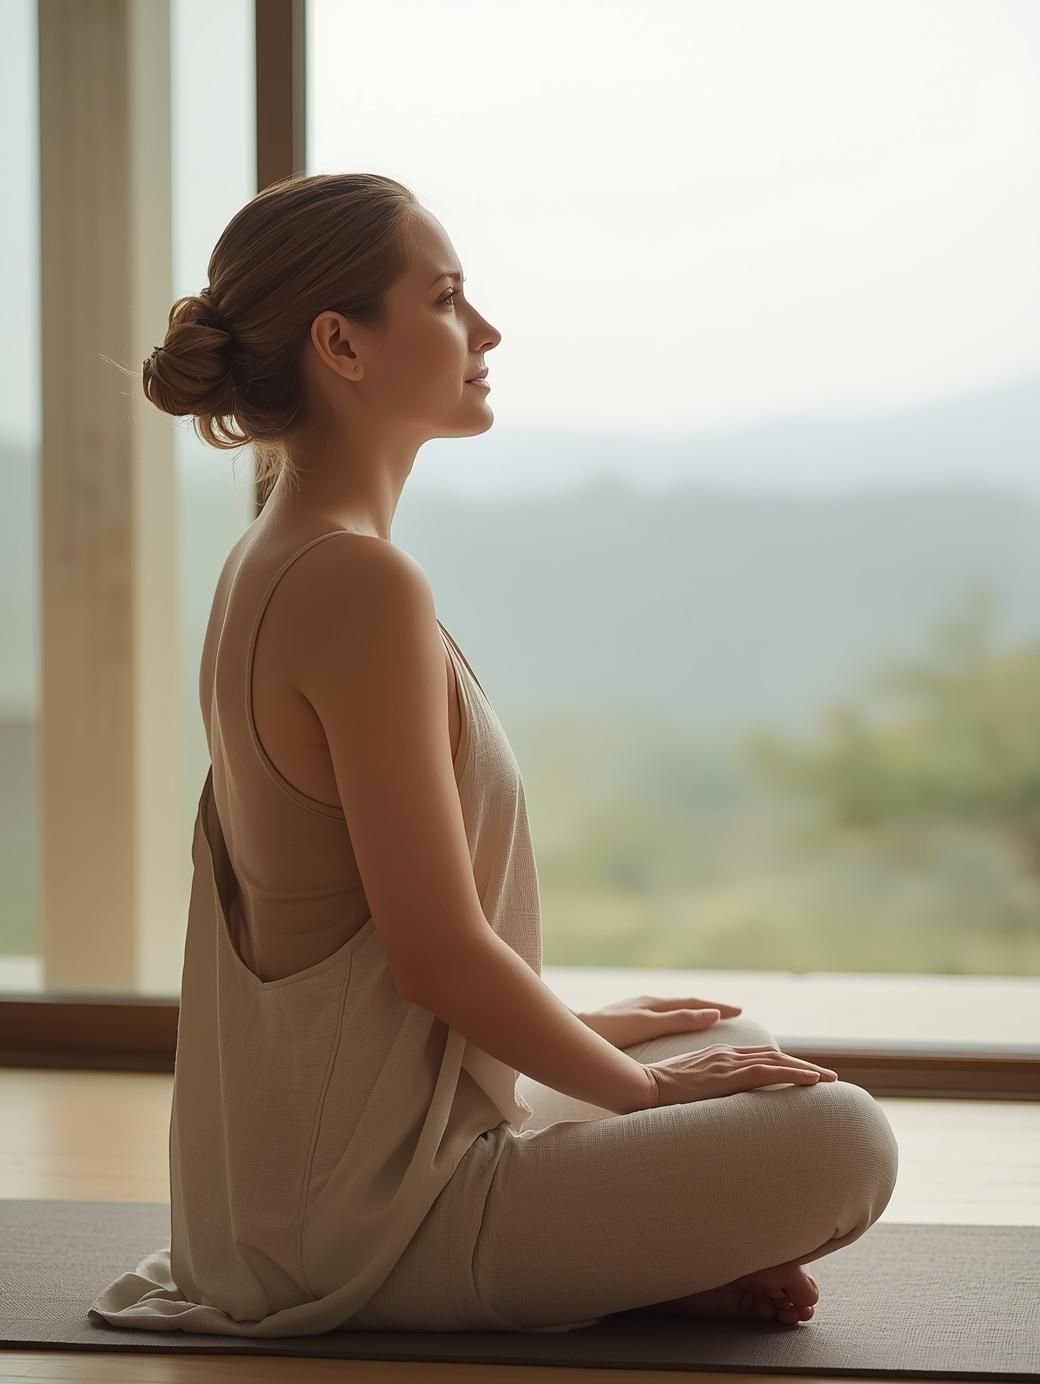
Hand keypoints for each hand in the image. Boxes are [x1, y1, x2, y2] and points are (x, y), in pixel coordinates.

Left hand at [578, 993, 742, 1049]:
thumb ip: (679, 1019)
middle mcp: (647, 1003)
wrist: (572, 1029)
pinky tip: (671, 1027)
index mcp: (655, 1004)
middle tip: (733, 1012)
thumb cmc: (609, 1031)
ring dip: (693, 1011)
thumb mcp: (649, 1024)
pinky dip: (675, 1018)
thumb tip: (712, 1013)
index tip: (740, 1011)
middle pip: (685, 1002)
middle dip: (710, 1006)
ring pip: (672, 1009)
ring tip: (709, 1018)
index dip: (718, 1008)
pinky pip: (659, 1016)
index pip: (694, 1003)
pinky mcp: (625, 1019)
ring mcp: (635, 1010)